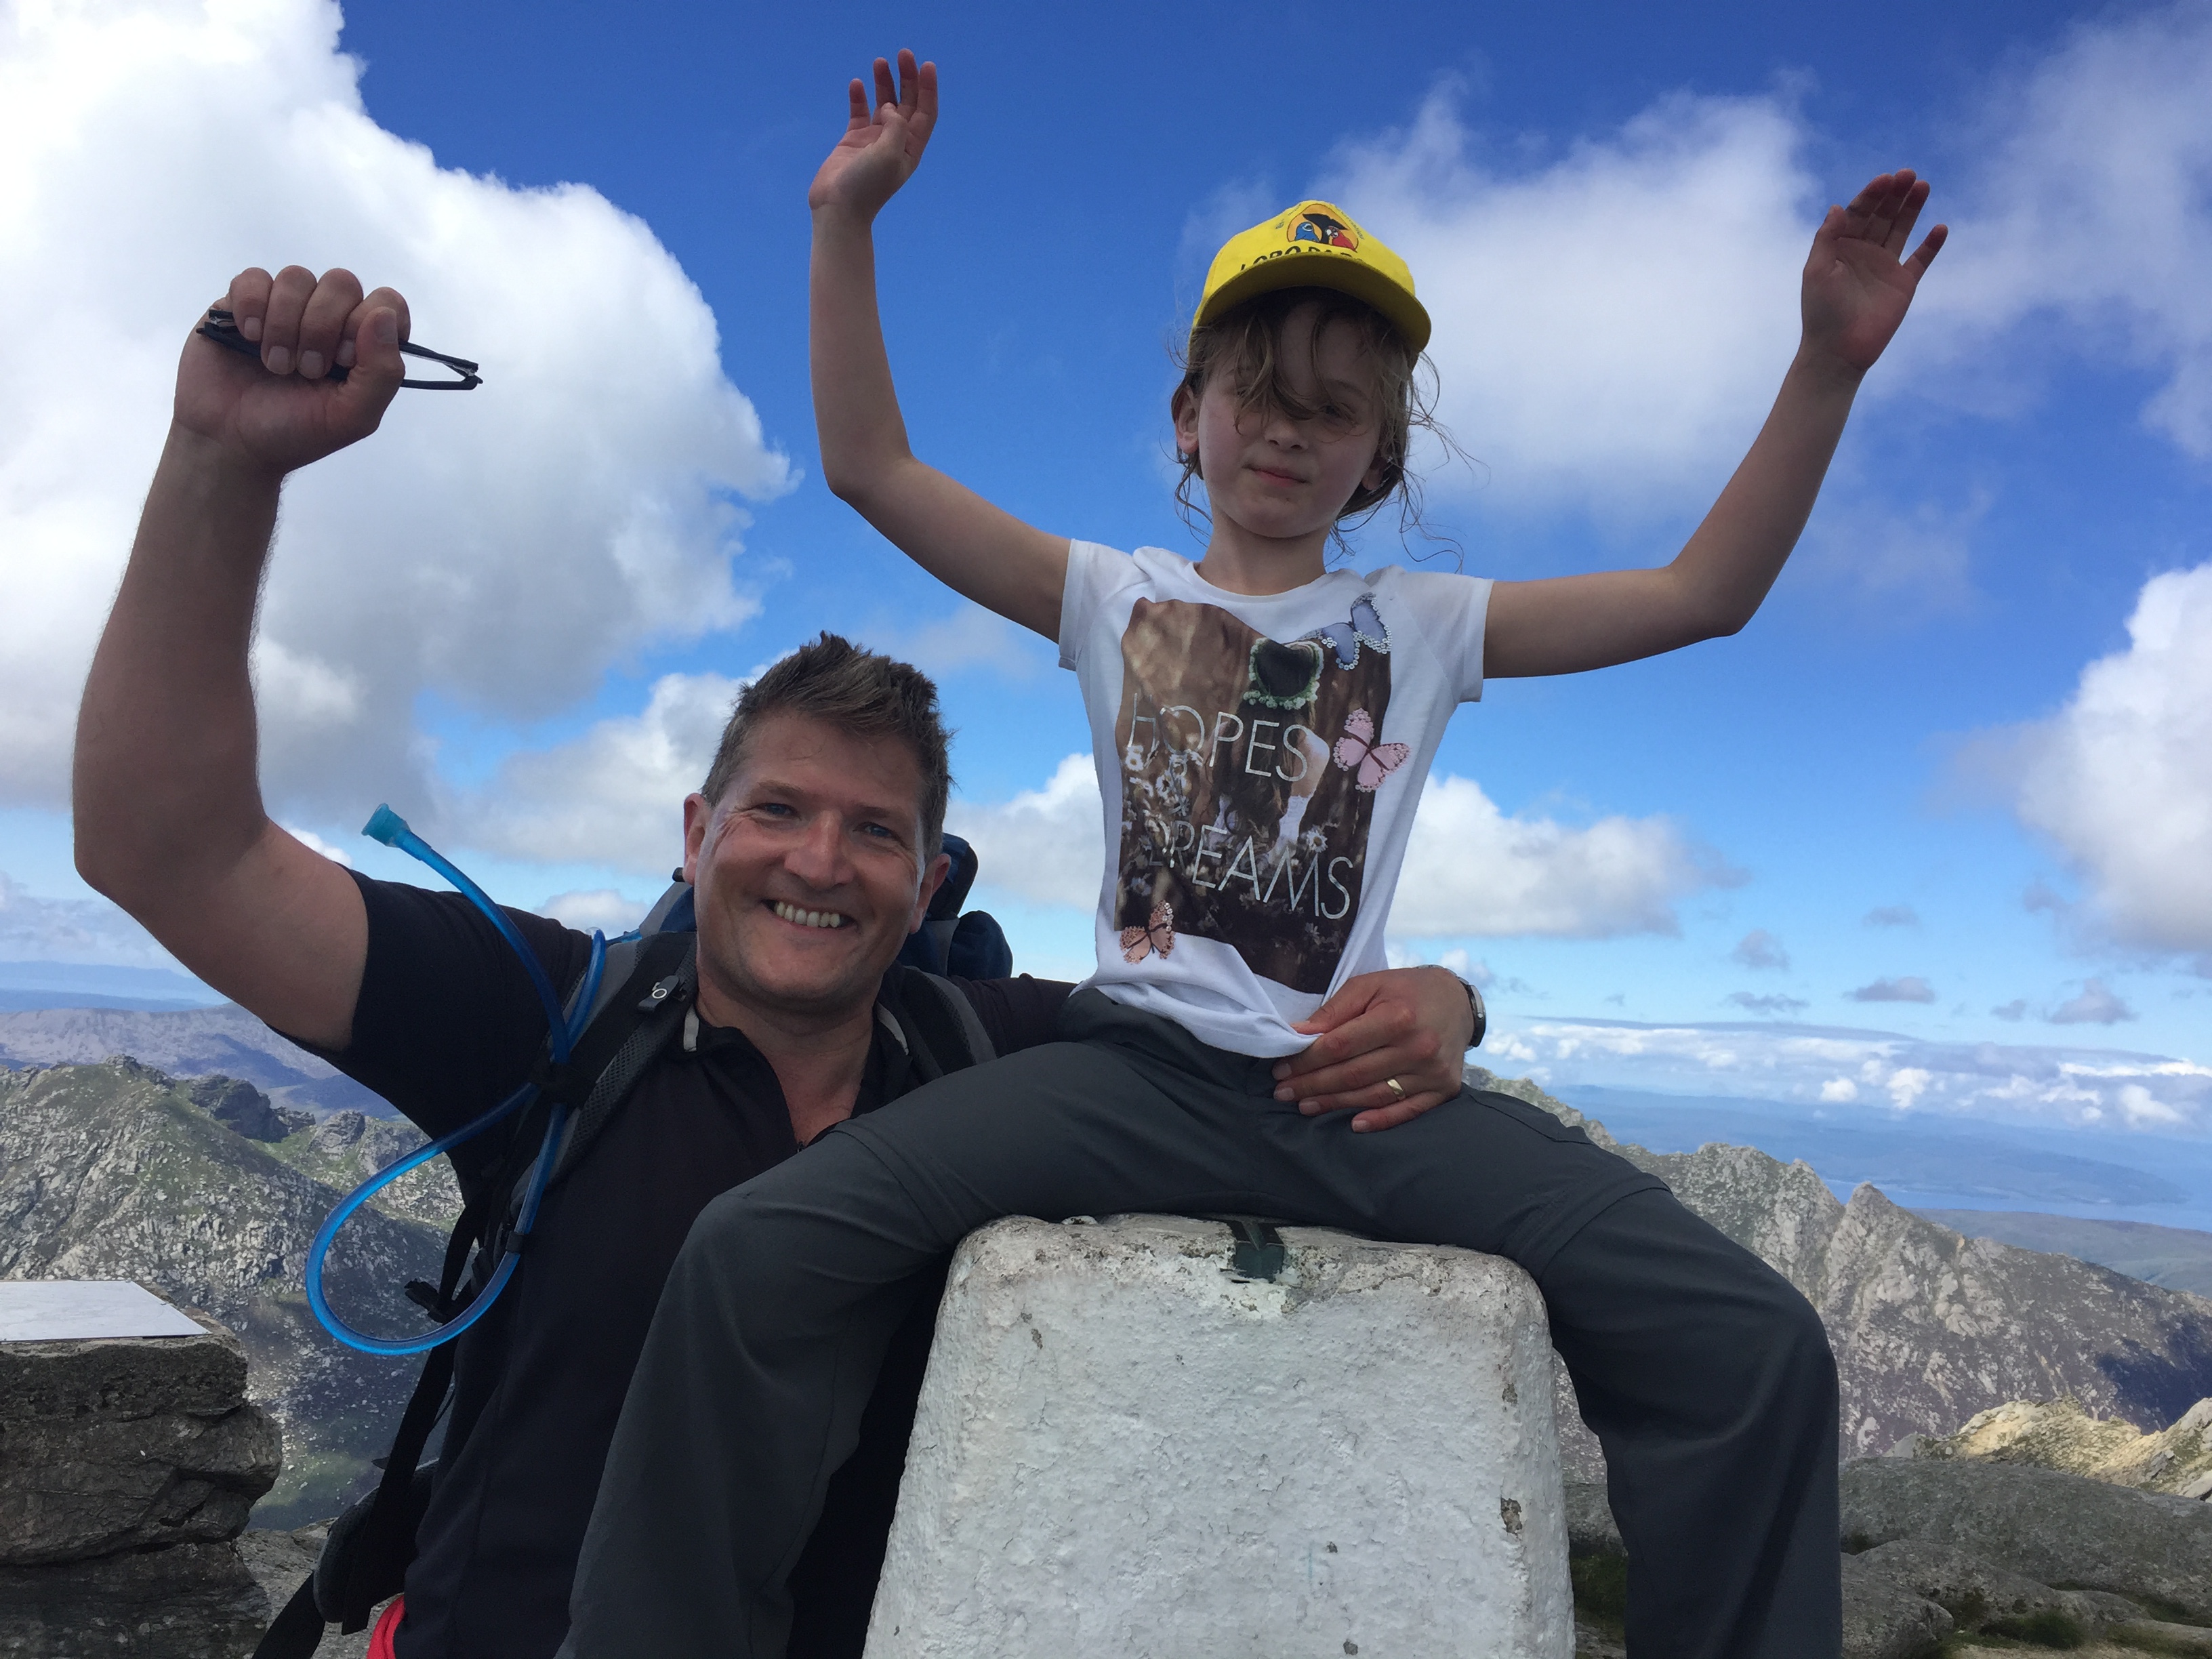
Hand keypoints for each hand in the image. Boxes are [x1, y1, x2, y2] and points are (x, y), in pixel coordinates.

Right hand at [174, 265, 410, 478]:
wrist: (230, 442)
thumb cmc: (295, 432)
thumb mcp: (353, 417)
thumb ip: (382, 372)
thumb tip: (384, 316)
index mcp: (361, 344)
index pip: (386, 303)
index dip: (367, 324)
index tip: (346, 359)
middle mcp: (327, 319)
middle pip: (342, 282)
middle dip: (323, 327)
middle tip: (306, 370)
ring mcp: (285, 308)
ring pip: (298, 277)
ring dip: (285, 324)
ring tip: (275, 365)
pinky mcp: (242, 303)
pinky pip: (254, 278)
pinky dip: (252, 307)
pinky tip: (249, 338)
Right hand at [808, 49, 937, 221]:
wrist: (838, 208)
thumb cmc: (867, 186)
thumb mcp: (889, 154)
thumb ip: (895, 126)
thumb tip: (891, 107)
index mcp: (910, 148)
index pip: (926, 113)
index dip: (928, 89)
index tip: (926, 65)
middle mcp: (895, 142)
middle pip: (907, 104)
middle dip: (907, 79)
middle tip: (903, 54)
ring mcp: (874, 141)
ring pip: (883, 104)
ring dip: (884, 83)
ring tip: (881, 61)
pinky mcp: (853, 141)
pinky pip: (859, 113)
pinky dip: (859, 97)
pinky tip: (857, 83)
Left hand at [1271, 965, 1475, 1132]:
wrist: (1458, 1001)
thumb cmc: (1406, 990)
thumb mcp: (1369, 985)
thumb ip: (1334, 1010)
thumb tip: (1297, 1035)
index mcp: (1397, 1016)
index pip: (1340, 1046)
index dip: (1306, 1061)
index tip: (1281, 1068)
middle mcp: (1418, 1047)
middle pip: (1353, 1074)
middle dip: (1312, 1085)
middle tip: (1283, 1092)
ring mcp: (1432, 1072)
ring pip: (1373, 1095)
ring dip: (1335, 1104)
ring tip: (1305, 1106)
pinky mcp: (1444, 1089)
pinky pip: (1407, 1111)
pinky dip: (1379, 1120)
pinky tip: (1353, 1124)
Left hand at [1800, 169, 1945, 375]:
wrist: (1838, 351)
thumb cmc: (1822, 313)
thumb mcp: (1817, 271)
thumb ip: (1827, 238)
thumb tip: (1838, 207)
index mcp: (1840, 247)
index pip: (1857, 213)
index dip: (1870, 195)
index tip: (1885, 179)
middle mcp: (1864, 252)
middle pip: (1882, 215)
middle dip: (1894, 195)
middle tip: (1908, 175)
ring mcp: (1885, 266)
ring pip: (1901, 229)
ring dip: (1912, 209)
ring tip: (1923, 186)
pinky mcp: (1903, 284)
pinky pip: (1921, 260)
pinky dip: (1931, 246)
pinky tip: (1940, 228)